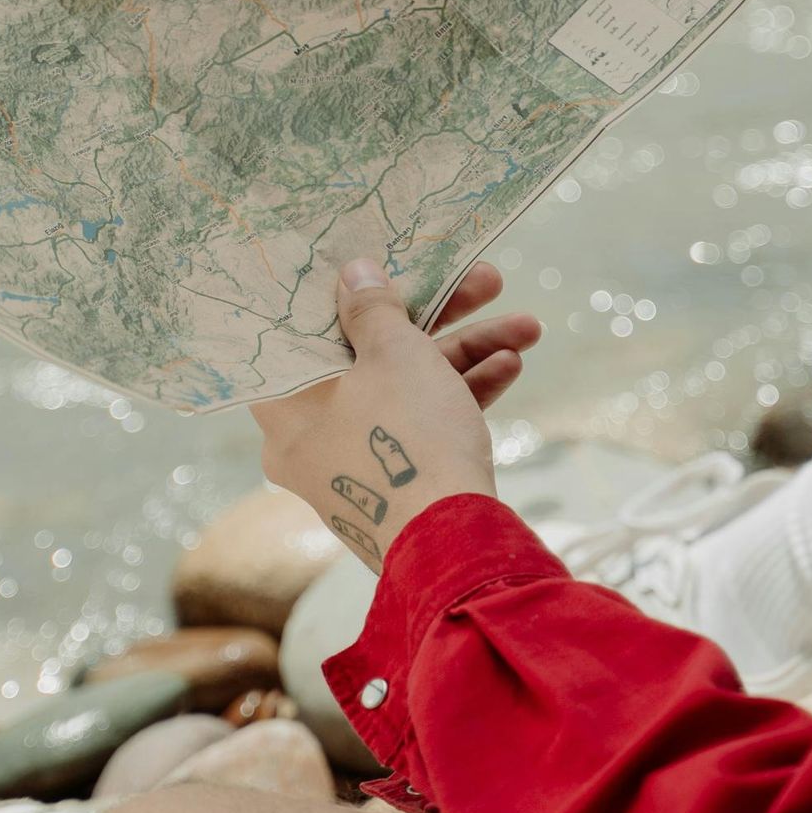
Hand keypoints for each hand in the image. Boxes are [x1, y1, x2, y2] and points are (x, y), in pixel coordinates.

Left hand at [250, 258, 540, 571]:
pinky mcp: (391, 487)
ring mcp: (350, 465)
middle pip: (369, 354)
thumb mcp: (394, 355)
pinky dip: (459, 395)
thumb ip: (373, 309)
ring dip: (467, 353)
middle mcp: (308, 437)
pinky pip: (418, 427)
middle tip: (489, 282)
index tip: (390, 266)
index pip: (307, 330)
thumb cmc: (408, 439)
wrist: (453, 546)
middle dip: (442, 317)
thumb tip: (354, 274)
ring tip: (527, 327)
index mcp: (284, 403)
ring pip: (405, 390)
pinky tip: (512, 366)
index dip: (351, 291)